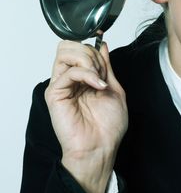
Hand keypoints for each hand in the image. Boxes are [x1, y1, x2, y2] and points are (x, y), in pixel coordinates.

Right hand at [45, 41, 127, 192]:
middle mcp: (69, 79)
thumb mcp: (113, 88)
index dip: (95, 49)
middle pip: (69, 46)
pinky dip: (87, 74)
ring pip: (65, 52)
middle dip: (90, 53)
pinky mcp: (55, 94)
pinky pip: (69, 72)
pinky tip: (97, 86)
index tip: (106, 64)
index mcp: (82, 77)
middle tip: (101, 71)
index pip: (81, 48)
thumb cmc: (108, 125)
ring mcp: (61, 85)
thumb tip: (103, 45)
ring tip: (98, 78)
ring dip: (88, 60)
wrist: (101, 147)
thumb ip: (106, 66)